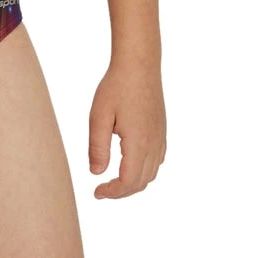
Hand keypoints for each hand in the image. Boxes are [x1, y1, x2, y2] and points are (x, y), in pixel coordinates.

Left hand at [88, 57, 166, 198]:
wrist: (139, 64)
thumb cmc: (116, 86)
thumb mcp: (99, 116)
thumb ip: (97, 147)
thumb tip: (96, 173)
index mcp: (139, 143)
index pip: (128, 181)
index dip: (113, 192)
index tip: (96, 192)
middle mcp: (154, 144)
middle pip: (141, 182)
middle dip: (121, 191)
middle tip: (101, 190)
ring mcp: (160, 138)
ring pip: (151, 173)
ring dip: (133, 183)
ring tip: (113, 181)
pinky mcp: (161, 131)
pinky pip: (157, 161)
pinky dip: (144, 171)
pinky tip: (129, 164)